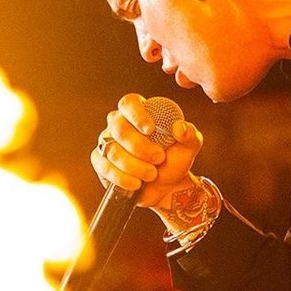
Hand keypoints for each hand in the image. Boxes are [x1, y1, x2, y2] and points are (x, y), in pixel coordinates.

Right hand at [92, 93, 203, 210]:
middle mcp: (118, 124)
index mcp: (139, 113)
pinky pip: (104, 166)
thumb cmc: (175, 161)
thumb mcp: (188, 148)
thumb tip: (180, 127)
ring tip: (151, 174)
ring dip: (134, 165)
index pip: (129, 103)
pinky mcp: (100, 162)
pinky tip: (136, 183)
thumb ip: (189, 135)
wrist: (166, 187)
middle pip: (119, 128)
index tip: (150, 129)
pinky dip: (121, 177)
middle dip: (139, 147)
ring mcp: (107, 143)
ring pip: (112, 150)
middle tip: (158, 158)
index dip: (136, 114)